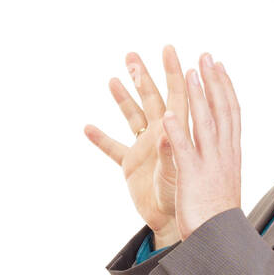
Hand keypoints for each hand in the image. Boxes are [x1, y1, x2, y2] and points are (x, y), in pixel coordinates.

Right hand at [85, 46, 191, 246]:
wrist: (175, 224)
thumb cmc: (186, 198)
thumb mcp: (178, 172)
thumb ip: (171, 148)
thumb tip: (165, 124)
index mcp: (177, 132)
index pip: (177, 95)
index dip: (174, 72)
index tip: (169, 50)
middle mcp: (161, 135)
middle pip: (151, 98)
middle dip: (143, 76)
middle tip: (132, 54)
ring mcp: (145, 148)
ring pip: (132, 116)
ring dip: (123, 98)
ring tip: (113, 79)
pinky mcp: (131, 165)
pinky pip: (113, 148)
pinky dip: (101, 139)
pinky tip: (87, 127)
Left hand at [159, 53, 241, 240]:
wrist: (219, 239)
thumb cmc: (218, 213)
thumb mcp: (223, 178)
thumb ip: (220, 157)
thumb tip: (222, 144)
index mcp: (230, 153)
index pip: (230, 112)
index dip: (224, 86)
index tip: (217, 64)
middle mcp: (223, 153)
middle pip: (220, 110)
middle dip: (212, 82)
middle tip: (204, 55)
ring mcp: (209, 164)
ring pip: (204, 123)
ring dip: (196, 97)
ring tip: (188, 73)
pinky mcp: (192, 177)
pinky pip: (184, 151)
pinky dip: (175, 133)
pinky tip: (167, 114)